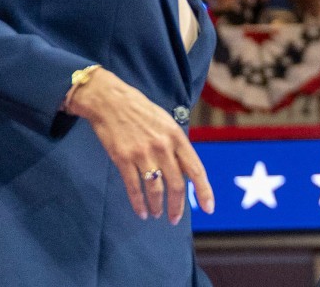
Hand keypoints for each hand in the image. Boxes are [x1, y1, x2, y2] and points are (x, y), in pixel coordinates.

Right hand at [67, 69, 214, 223]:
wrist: (111, 101)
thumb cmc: (141, 111)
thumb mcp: (167, 123)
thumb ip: (176, 146)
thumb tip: (186, 171)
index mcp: (177, 137)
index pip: (196, 169)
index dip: (204, 191)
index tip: (209, 207)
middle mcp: (163, 146)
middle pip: (177, 184)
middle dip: (178, 206)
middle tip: (175, 219)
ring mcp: (142, 153)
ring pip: (155, 189)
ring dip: (158, 206)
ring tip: (157, 214)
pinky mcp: (123, 158)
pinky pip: (134, 187)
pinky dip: (138, 203)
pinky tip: (141, 212)